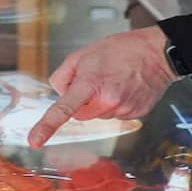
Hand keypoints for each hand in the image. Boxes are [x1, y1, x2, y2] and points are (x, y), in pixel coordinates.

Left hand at [26, 25, 175, 147]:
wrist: (157, 53)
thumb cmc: (122, 49)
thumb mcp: (83, 53)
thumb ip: (63, 74)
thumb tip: (60, 92)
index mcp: (90, 84)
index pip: (64, 109)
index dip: (47, 126)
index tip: (35, 141)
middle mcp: (107, 101)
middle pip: (80, 115)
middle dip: (82, 102)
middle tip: (95, 80)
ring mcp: (123, 111)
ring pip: (99, 115)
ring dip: (100, 102)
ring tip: (113, 81)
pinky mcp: (135, 115)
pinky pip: (116, 115)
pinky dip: (116, 104)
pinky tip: (125, 88)